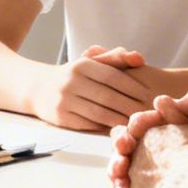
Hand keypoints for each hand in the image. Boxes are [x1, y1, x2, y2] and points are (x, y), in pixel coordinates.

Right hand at [31, 48, 153, 130]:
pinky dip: (105, 128)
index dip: (133, 88)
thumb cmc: (74, 75)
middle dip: (130, 107)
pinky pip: (88, 125)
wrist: (39, 88)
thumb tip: (140, 58)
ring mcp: (65, 100)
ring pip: (99, 113)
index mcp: (82, 65)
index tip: (149, 96)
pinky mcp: (61, 118)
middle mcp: (72, 81)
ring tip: (137, 124)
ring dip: (120, 120)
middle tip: (148, 114)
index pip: (113, 77)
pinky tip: (118, 130)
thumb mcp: (91, 61)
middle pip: (108, 97)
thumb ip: (116, 58)